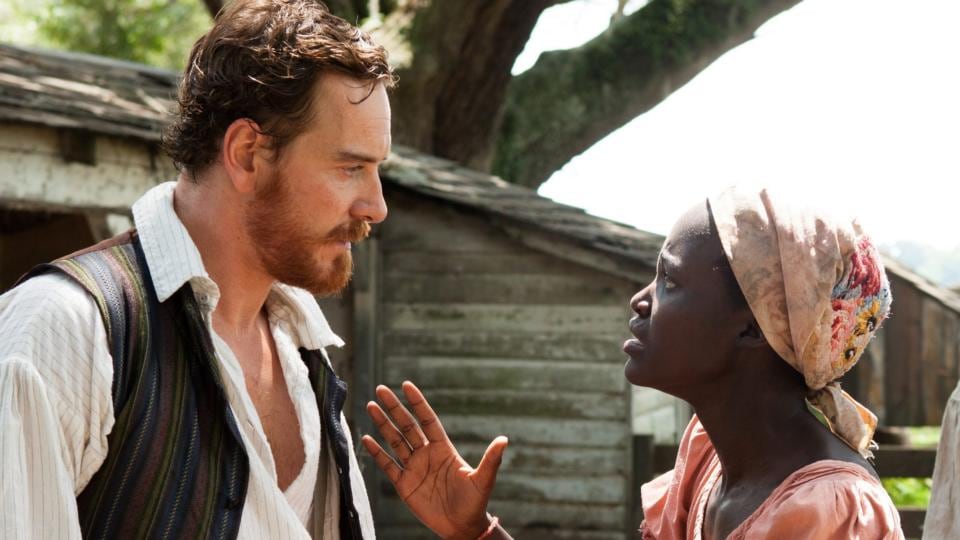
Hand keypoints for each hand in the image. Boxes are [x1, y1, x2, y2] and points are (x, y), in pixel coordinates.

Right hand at [361, 381, 508, 539]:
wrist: (462, 527)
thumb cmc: (475, 503)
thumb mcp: (483, 480)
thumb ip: (491, 460)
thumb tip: (504, 440)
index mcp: (443, 449)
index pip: (428, 420)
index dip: (417, 403)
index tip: (406, 385)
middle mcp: (427, 454)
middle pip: (407, 426)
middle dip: (394, 408)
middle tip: (381, 389)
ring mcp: (414, 468)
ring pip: (395, 441)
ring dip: (383, 424)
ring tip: (370, 406)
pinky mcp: (404, 485)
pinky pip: (388, 465)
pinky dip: (377, 453)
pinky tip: (366, 439)